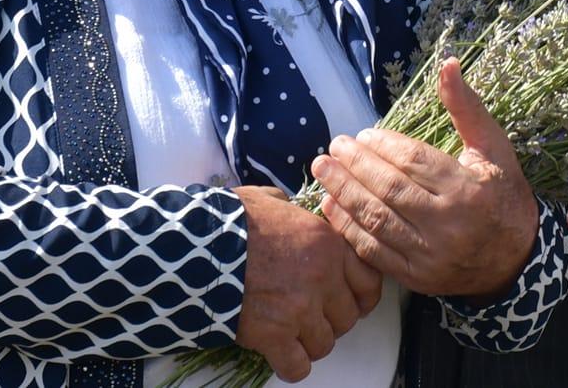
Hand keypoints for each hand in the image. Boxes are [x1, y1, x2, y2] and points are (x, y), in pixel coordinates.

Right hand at [235, 185, 382, 381]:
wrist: (198, 246)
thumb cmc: (232, 221)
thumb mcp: (274, 201)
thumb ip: (296, 212)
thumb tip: (293, 210)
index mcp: (328, 244)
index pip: (369, 282)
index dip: (361, 296)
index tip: (350, 301)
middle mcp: (323, 277)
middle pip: (349, 317)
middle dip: (332, 321)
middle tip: (312, 317)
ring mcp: (300, 308)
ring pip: (325, 344)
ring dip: (310, 343)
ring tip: (292, 334)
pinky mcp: (274, 335)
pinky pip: (298, 366)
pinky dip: (291, 366)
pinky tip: (279, 354)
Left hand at [312, 60, 538, 297]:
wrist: (515, 258)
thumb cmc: (502, 193)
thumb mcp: (492, 147)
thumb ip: (466, 106)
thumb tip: (446, 64)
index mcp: (468, 189)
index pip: (415, 162)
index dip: (384, 146)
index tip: (364, 134)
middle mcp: (448, 224)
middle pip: (389, 190)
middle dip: (355, 166)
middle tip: (334, 147)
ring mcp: (429, 255)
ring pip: (376, 220)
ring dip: (344, 193)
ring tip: (323, 170)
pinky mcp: (415, 277)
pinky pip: (373, 252)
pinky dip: (348, 228)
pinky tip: (332, 205)